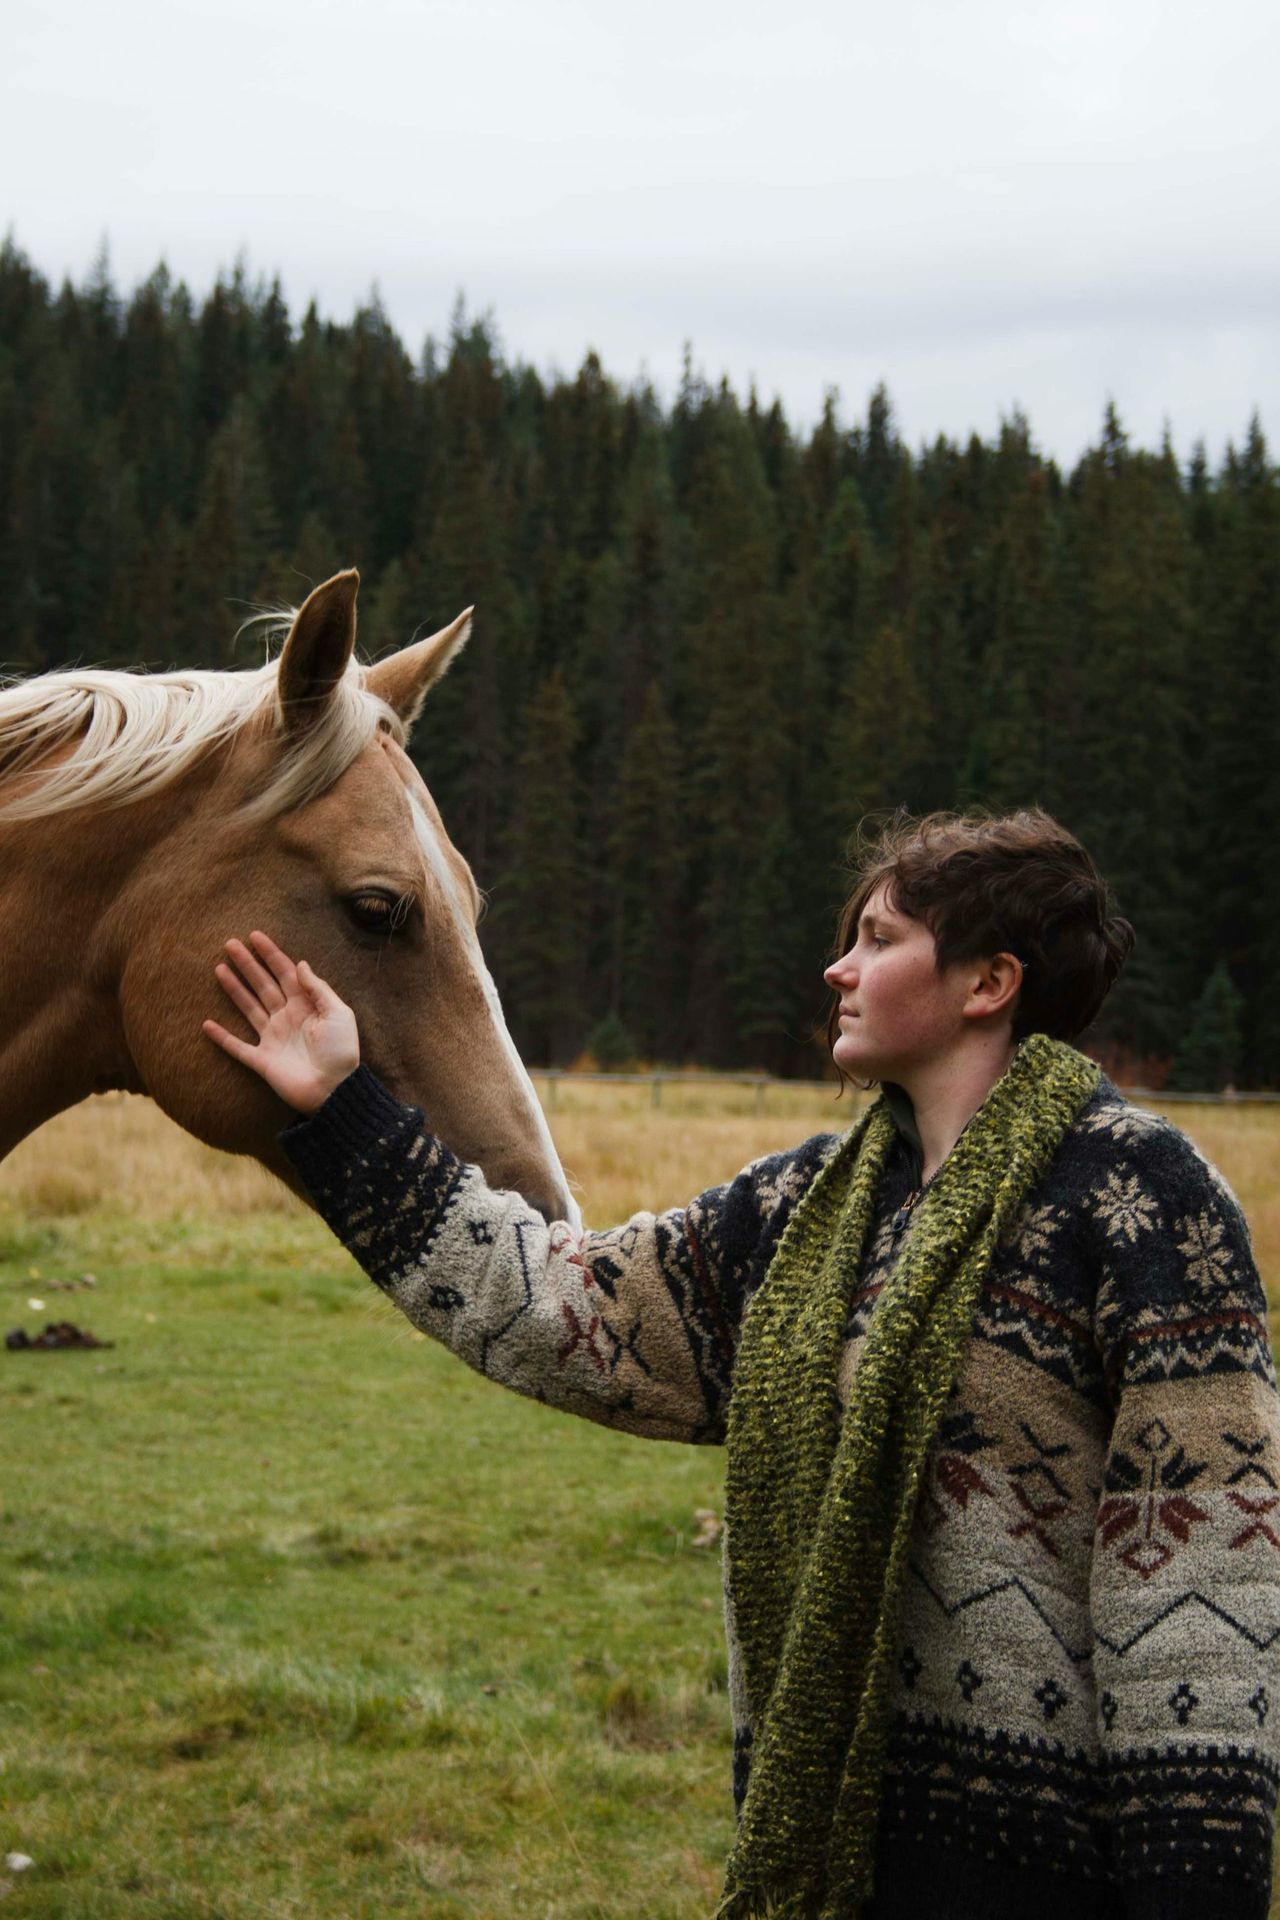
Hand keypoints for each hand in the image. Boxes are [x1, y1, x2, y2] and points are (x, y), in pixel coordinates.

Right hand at [203, 931, 359, 1113]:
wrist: (335, 1090)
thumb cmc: (341, 1052)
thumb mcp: (338, 1013)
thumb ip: (318, 988)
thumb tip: (300, 963)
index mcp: (306, 1005)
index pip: (285, 973)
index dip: (271, 954)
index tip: (255, 936)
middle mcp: (286, 1018)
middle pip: (263, 985)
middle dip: (247, 965)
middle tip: (230, 944)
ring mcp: (273, 1039)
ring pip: (248, 1008)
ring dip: (234, 989)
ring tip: (219, 969)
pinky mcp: (262, 1061)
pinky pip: (237, 1048)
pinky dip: (222, 1037)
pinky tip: (206, 1024)